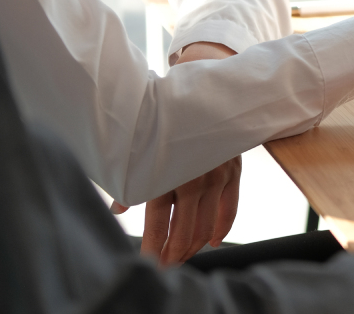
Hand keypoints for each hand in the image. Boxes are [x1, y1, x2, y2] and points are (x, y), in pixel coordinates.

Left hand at [110, 41, 242, 264]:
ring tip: (182, 256)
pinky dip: (221, 227)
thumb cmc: (168, 117)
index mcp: (168, 172)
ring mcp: (218, 176)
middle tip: (164, 266)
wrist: (206, 88)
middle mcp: (195, 178)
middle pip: (184, 229)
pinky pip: (230, 208)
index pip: (157, 222)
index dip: (152, 246)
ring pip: (207, 224)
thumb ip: (133, 179)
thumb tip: (119, 208)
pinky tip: (212, 240)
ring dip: (194, 244)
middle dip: (173, 252)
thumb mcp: (144, 145)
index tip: (147, 261)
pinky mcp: (234, 171)